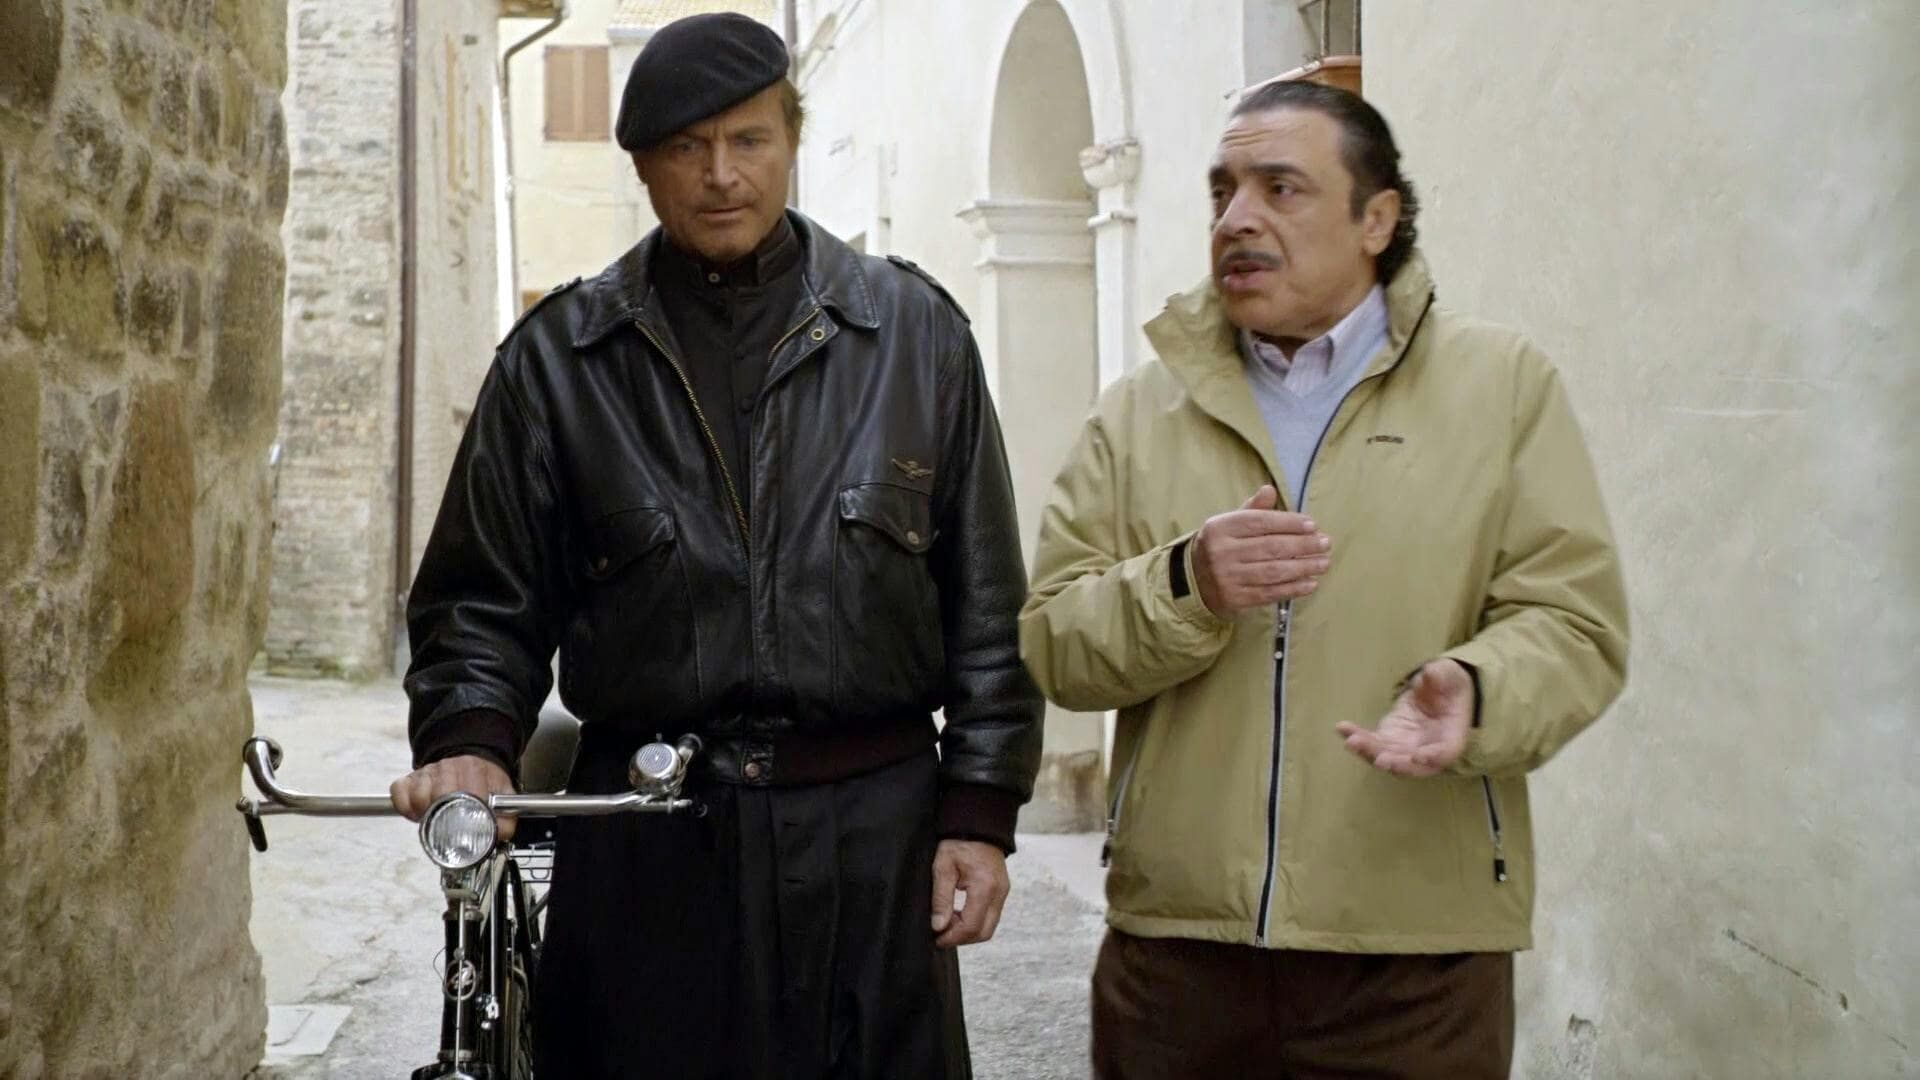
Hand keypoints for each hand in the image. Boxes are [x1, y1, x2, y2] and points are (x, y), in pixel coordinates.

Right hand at [389, 754, 518, 839]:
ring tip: (435, 818)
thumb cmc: (484, 779)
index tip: (467, 830)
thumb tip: (501, 834)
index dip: (466, 817)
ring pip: (418, 797)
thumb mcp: (504, 793)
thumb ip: (506, 816)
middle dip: (444, 818)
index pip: (467, 796)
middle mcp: (448, 768)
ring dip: (425, 814)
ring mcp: (427, 772)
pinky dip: (405, 806)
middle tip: (448, 826)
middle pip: (439, 798)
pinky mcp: (410, 778)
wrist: (469, 758)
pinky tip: (418, 812)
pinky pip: (399, 793)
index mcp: (473, 770)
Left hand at [931, 840, 1008, 948]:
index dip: (953, 937)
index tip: (936, 938)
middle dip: (961, 939)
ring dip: (968, 931)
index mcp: (985, 887)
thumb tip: (938, 926)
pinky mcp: (1001, 891)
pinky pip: (990, 916)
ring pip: (989, 927)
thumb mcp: (943, 867)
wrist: (978, 825)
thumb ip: (941, 898)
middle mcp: (999, 893)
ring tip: (947, 922)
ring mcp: (1003, 893)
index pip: (972, 926)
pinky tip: (958, 914)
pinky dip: (974, 921)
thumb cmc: (958, 842)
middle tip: (941, 934)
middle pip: (984, 932)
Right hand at [1191, 485, 1330, 616]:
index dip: (1289, 523)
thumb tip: (1270, 490)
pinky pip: (1269, 593)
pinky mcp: (1235, 599)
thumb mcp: (1229, 523)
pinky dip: (1293, 589)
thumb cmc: (1221, 546)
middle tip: (1325, 543)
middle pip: (1270, 547)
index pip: (1260, 522)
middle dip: (1303, 545)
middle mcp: (1222, 552)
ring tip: (1323, 563)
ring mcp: (1227, 577)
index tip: (1312, 525)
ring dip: (1303, 567)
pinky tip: (1310, 583)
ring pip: (1273, 571)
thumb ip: (1251, 508)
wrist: (1192, 580)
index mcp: (1220, 528)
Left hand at [1336, 660, 1473, 776]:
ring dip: (1369, 753)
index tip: (1419, 756)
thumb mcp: (1450, 675)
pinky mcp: (1388, 739)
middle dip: (1395, 763)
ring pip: (1387, 757)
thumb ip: (1442, 675)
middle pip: (1411, 764)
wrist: (1438, 691)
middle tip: (1380, 760)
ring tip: (1352, 742)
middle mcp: (1428, 749)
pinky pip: (1372, 743)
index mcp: (1451, 735)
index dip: (1433, 757)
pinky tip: (1342, 728)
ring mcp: (1406, 747)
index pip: (1445, 753)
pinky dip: (1358, 738)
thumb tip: (1431, 673)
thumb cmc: (1450, 684)